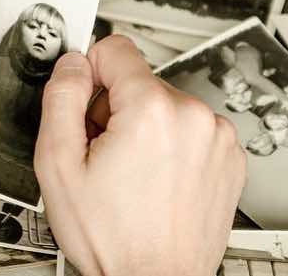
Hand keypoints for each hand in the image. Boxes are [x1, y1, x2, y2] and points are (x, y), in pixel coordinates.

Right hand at [34, 36, 245, 275]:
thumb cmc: (114, 238)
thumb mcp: (58, 165)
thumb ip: (60, 100)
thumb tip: (71, 66)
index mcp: (152, 111)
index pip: (116, 48)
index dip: (89, 71)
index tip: (83, 95)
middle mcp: (194, 117)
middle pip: (139, 82)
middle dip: (115, 111)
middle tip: (104, 156)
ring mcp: (217, 137)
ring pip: (165, 107)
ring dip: (145, 130)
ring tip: (132, 175)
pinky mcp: (229, 157)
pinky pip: (189, 130)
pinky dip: (171, 148)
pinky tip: (156, 181)